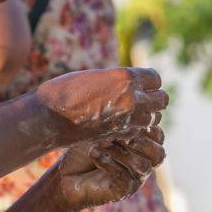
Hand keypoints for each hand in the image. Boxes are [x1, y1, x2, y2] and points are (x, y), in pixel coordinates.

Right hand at [34, 67, 167, 144]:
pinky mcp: (120, 135)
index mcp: (125, 77)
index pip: (155, 78)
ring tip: (132, 113)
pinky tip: (122, 125)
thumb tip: (135, 83)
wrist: (49, 118)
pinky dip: (136, 129)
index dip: (149, 81)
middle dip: (153, 99)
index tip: (140, 84)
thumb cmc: (65, 91)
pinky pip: (140, 131)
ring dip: (146, 115)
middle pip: (162, 99)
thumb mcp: (96, 76)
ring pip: (154, 118)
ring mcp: (127, 119)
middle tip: (141, 99)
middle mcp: (131, 98)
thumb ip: (118, 80)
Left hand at [55, 126, 165, 209]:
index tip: (124, 118)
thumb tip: (129, 113)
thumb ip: (116, 122)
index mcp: (142, 146)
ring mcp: (135, 179)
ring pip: (143, 166)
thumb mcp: (98, 131)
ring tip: (100, 144)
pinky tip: (93, 153)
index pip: (157, 135)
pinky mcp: (123, 191)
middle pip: (159, 154)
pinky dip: (109, 163)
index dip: (145, 126)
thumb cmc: (83, 150)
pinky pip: (125, 177)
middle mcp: (143, 163)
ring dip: (122, 152)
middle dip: (141, 142)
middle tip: (120, 135)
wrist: (66, 176)